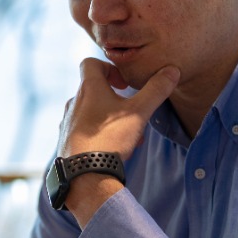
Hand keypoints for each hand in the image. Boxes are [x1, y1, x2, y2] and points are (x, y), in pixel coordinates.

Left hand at [60, 59, 179, 158]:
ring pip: (91, 112)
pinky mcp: (66, 140)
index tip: (123, 83)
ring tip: (129, 134)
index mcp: (88, 89)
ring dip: (110, 118)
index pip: (90, 63)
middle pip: (94, 90)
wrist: (84, 174)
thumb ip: (156, 90)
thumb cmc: (110, 138)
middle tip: (132, 111)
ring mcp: (68, 122)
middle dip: (115, 98)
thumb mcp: (139, 112)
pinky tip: (114, 149)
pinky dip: (100, 133)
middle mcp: (74, 102)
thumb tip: (171, 71)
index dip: (108, 67)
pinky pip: (85, 131)